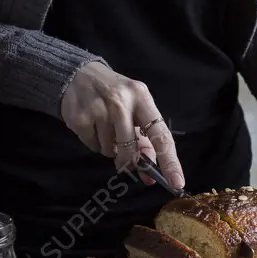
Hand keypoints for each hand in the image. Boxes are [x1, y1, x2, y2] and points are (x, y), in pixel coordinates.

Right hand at [61, 62, 184, 187]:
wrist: (79, 74)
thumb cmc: (115, 95)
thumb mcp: (135, 107)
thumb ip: (145, 140)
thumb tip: (150, 175)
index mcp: (142, 98)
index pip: (161, 135)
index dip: (170, 161)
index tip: (177, 183)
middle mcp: (121, 102)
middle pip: (131, 148)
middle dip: (130, 160)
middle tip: (127, 161)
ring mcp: (98, 109)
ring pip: (110, 150)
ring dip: (110, 148)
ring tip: (105, 128)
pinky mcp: (80, 118)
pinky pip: (93, 147)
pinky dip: (95, 143)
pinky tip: (92, 126)